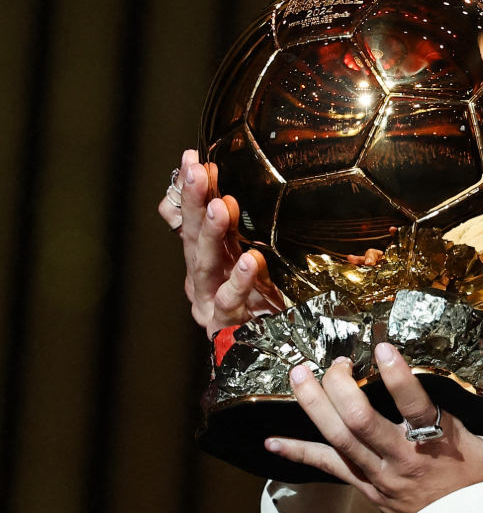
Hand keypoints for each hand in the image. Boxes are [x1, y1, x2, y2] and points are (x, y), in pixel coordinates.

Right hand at [158, 148, 284, 336]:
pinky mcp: (228, 325)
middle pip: (193, 236)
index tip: (192, 158)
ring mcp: (212, 302)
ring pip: (207, 265)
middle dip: (193, 202)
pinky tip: (250, 260)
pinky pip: (232, 301)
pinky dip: (240, 280)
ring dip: (212, 235)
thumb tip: (201, 179)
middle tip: (196, 171)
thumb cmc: (251, 301)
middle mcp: (202, 277)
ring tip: (219, 207)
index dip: (190, 190)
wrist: (262, 354)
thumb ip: (221, 226)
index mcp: (203, 259)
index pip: (191, 218)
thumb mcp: (236, 258)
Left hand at [268, 344, 482, 512]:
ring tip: (297, 375)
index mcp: (441, 445)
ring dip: (313, 407)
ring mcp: (380, 477)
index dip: (397, 377)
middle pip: (360, 423)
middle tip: (331, 360)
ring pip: (338, 440)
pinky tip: (270, 441)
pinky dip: (297, 455)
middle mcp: (403, 461)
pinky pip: (326, 470)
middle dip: (338, 388)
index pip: (415, 408)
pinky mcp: (366, 489)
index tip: (382, 347)